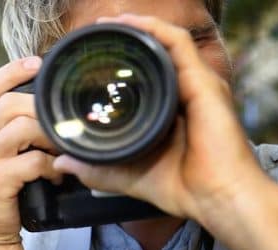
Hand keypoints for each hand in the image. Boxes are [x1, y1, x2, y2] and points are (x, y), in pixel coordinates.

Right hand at [0, 55, 62, 241]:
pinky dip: (53, 167)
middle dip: (44, 110)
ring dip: (52, 137)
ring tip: (63, 150)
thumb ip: (13, 129)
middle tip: (63, 125)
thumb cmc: (1, 187)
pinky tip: (57, 175)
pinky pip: (34, 161)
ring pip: (24, 128)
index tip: (38, 63)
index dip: (13, 70)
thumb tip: (50, 107)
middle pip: (12, 103)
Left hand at [53, 14, 273, 227]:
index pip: (145, 74)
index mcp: (171, 109)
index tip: (89, 59)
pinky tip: (130, 24)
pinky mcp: (204, 82)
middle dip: (126, 38)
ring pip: (165, 41)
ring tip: (108, 24)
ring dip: (137, 28)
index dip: (120, 61)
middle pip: (156, 52)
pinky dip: (154, 30)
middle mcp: (186, 91)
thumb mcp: (126, 176)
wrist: (215, 198)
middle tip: (95, 34)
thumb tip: (62, 164)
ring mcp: (197, 83)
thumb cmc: (182, 188)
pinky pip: (177, 44)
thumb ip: (96, 169)